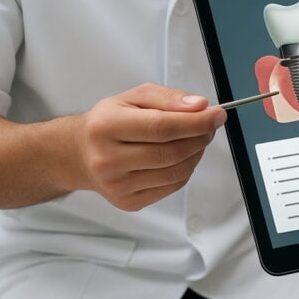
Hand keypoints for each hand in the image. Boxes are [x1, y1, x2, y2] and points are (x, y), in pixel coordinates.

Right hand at [73, 83, 226, 210]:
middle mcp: (107, 159)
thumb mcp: (134, 97)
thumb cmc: (110, 121)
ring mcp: (117, 185)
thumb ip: (169, 98)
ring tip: (196, 138)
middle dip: (200, 137)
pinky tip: (182, 156)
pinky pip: (172, 186)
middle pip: (172, 152)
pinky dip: (186, 169)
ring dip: (197, 153)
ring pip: (176, 172)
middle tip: (210, 125)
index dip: (196, 122)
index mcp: (106, 126)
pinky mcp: (128, 202)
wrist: (81, 154)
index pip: (162, 127)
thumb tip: (200, 106)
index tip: (217, 114)